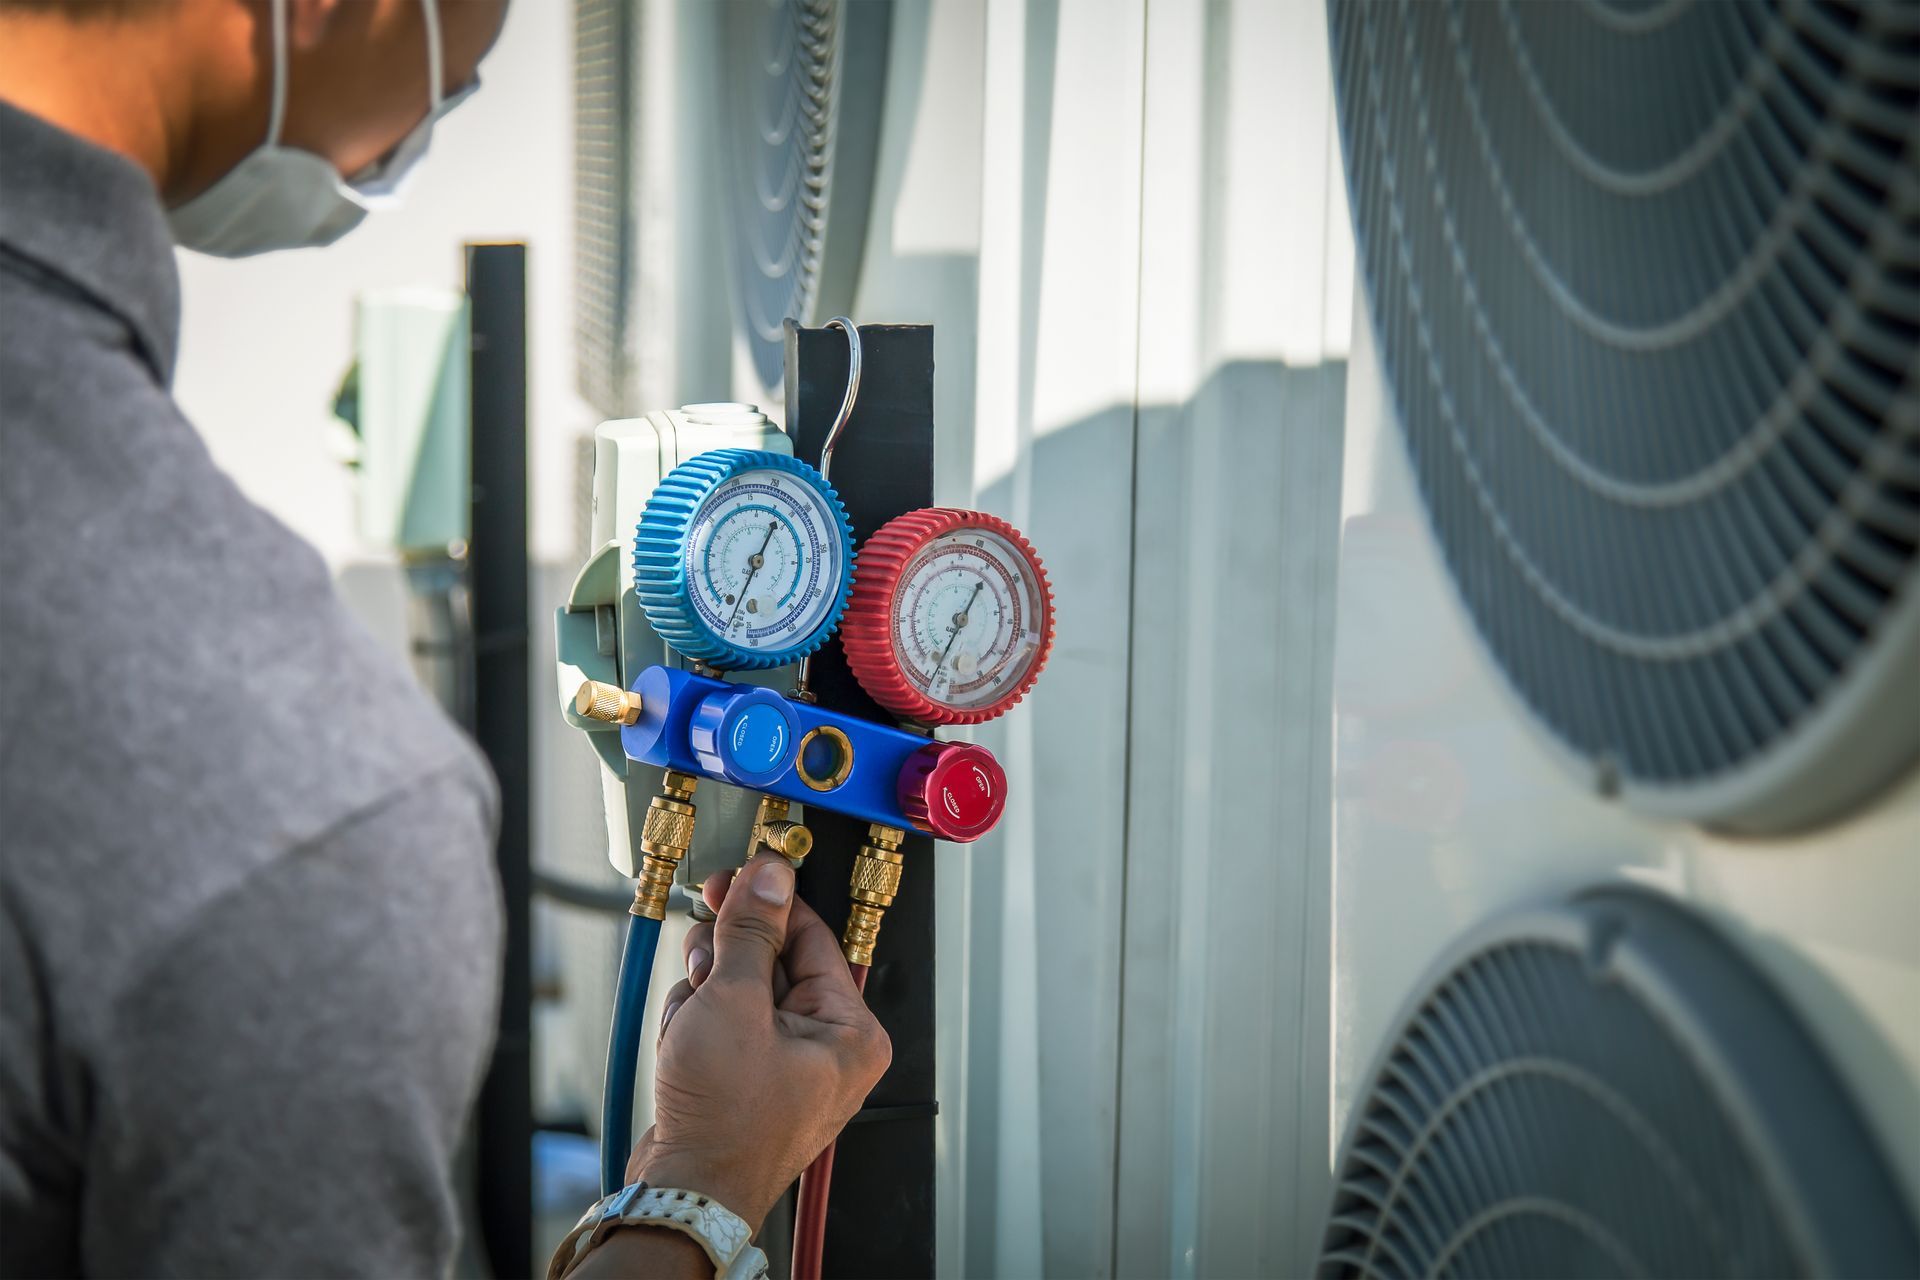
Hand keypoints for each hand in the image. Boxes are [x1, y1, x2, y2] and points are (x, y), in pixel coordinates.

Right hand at [624, 854, 890, 1232]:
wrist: (683, 1192)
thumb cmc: (726, 1123)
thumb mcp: (735, 1003)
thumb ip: (751, 933)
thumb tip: (768, 878)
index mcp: (850, 1031)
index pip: (812, 936)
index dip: (769, 903)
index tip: (736, 879)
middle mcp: (827, 1048)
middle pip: (771, 960)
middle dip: (725, 962)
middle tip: (704, 964)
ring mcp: (786, 1064)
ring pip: (738, 987)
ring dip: (703, 996)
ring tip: (692, 1026)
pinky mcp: (747, 1076)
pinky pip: (722, 1022)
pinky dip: (694, 1026)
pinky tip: (683, 1048)